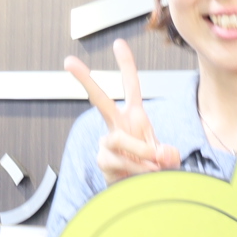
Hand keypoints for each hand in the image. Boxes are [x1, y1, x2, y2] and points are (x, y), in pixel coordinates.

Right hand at [65, 38, 180, 184]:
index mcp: (134, 117)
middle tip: (68, 61)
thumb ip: (169, 154)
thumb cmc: (153, 170)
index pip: (130, 87)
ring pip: (117, 139)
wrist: (142, 193)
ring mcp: (107, 143)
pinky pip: (117, 160)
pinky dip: (135, 168)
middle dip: (85, 79)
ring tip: (153, 165)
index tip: (119, 44)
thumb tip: (160, 153)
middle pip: (99, 100)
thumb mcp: (169, 159)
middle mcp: (118, 126)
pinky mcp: (103, 160)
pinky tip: (142, 174)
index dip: (126, 65)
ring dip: (138, 150)